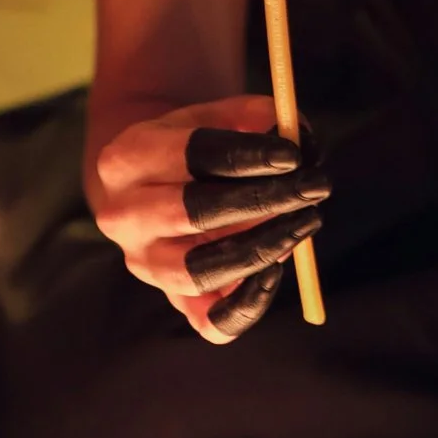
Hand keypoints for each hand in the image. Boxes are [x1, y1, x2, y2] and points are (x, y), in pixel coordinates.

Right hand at [93, 94, 328, 342]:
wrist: (156, 185)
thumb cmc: (197, 145)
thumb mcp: (221, 116)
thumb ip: (261, 118)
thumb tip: (301, 142)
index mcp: (126, 158)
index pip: (189, 155)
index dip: (247, 156)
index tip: (293, 155)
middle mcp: (123, 216)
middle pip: (191, 213)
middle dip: (264, 200)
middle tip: (315, 186)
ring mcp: (144, 265)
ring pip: (199, 271)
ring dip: (263, 247)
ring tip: (306, 220)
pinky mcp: (173, 301)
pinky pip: (213, 322)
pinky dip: (250, 304)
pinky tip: (277, 270)